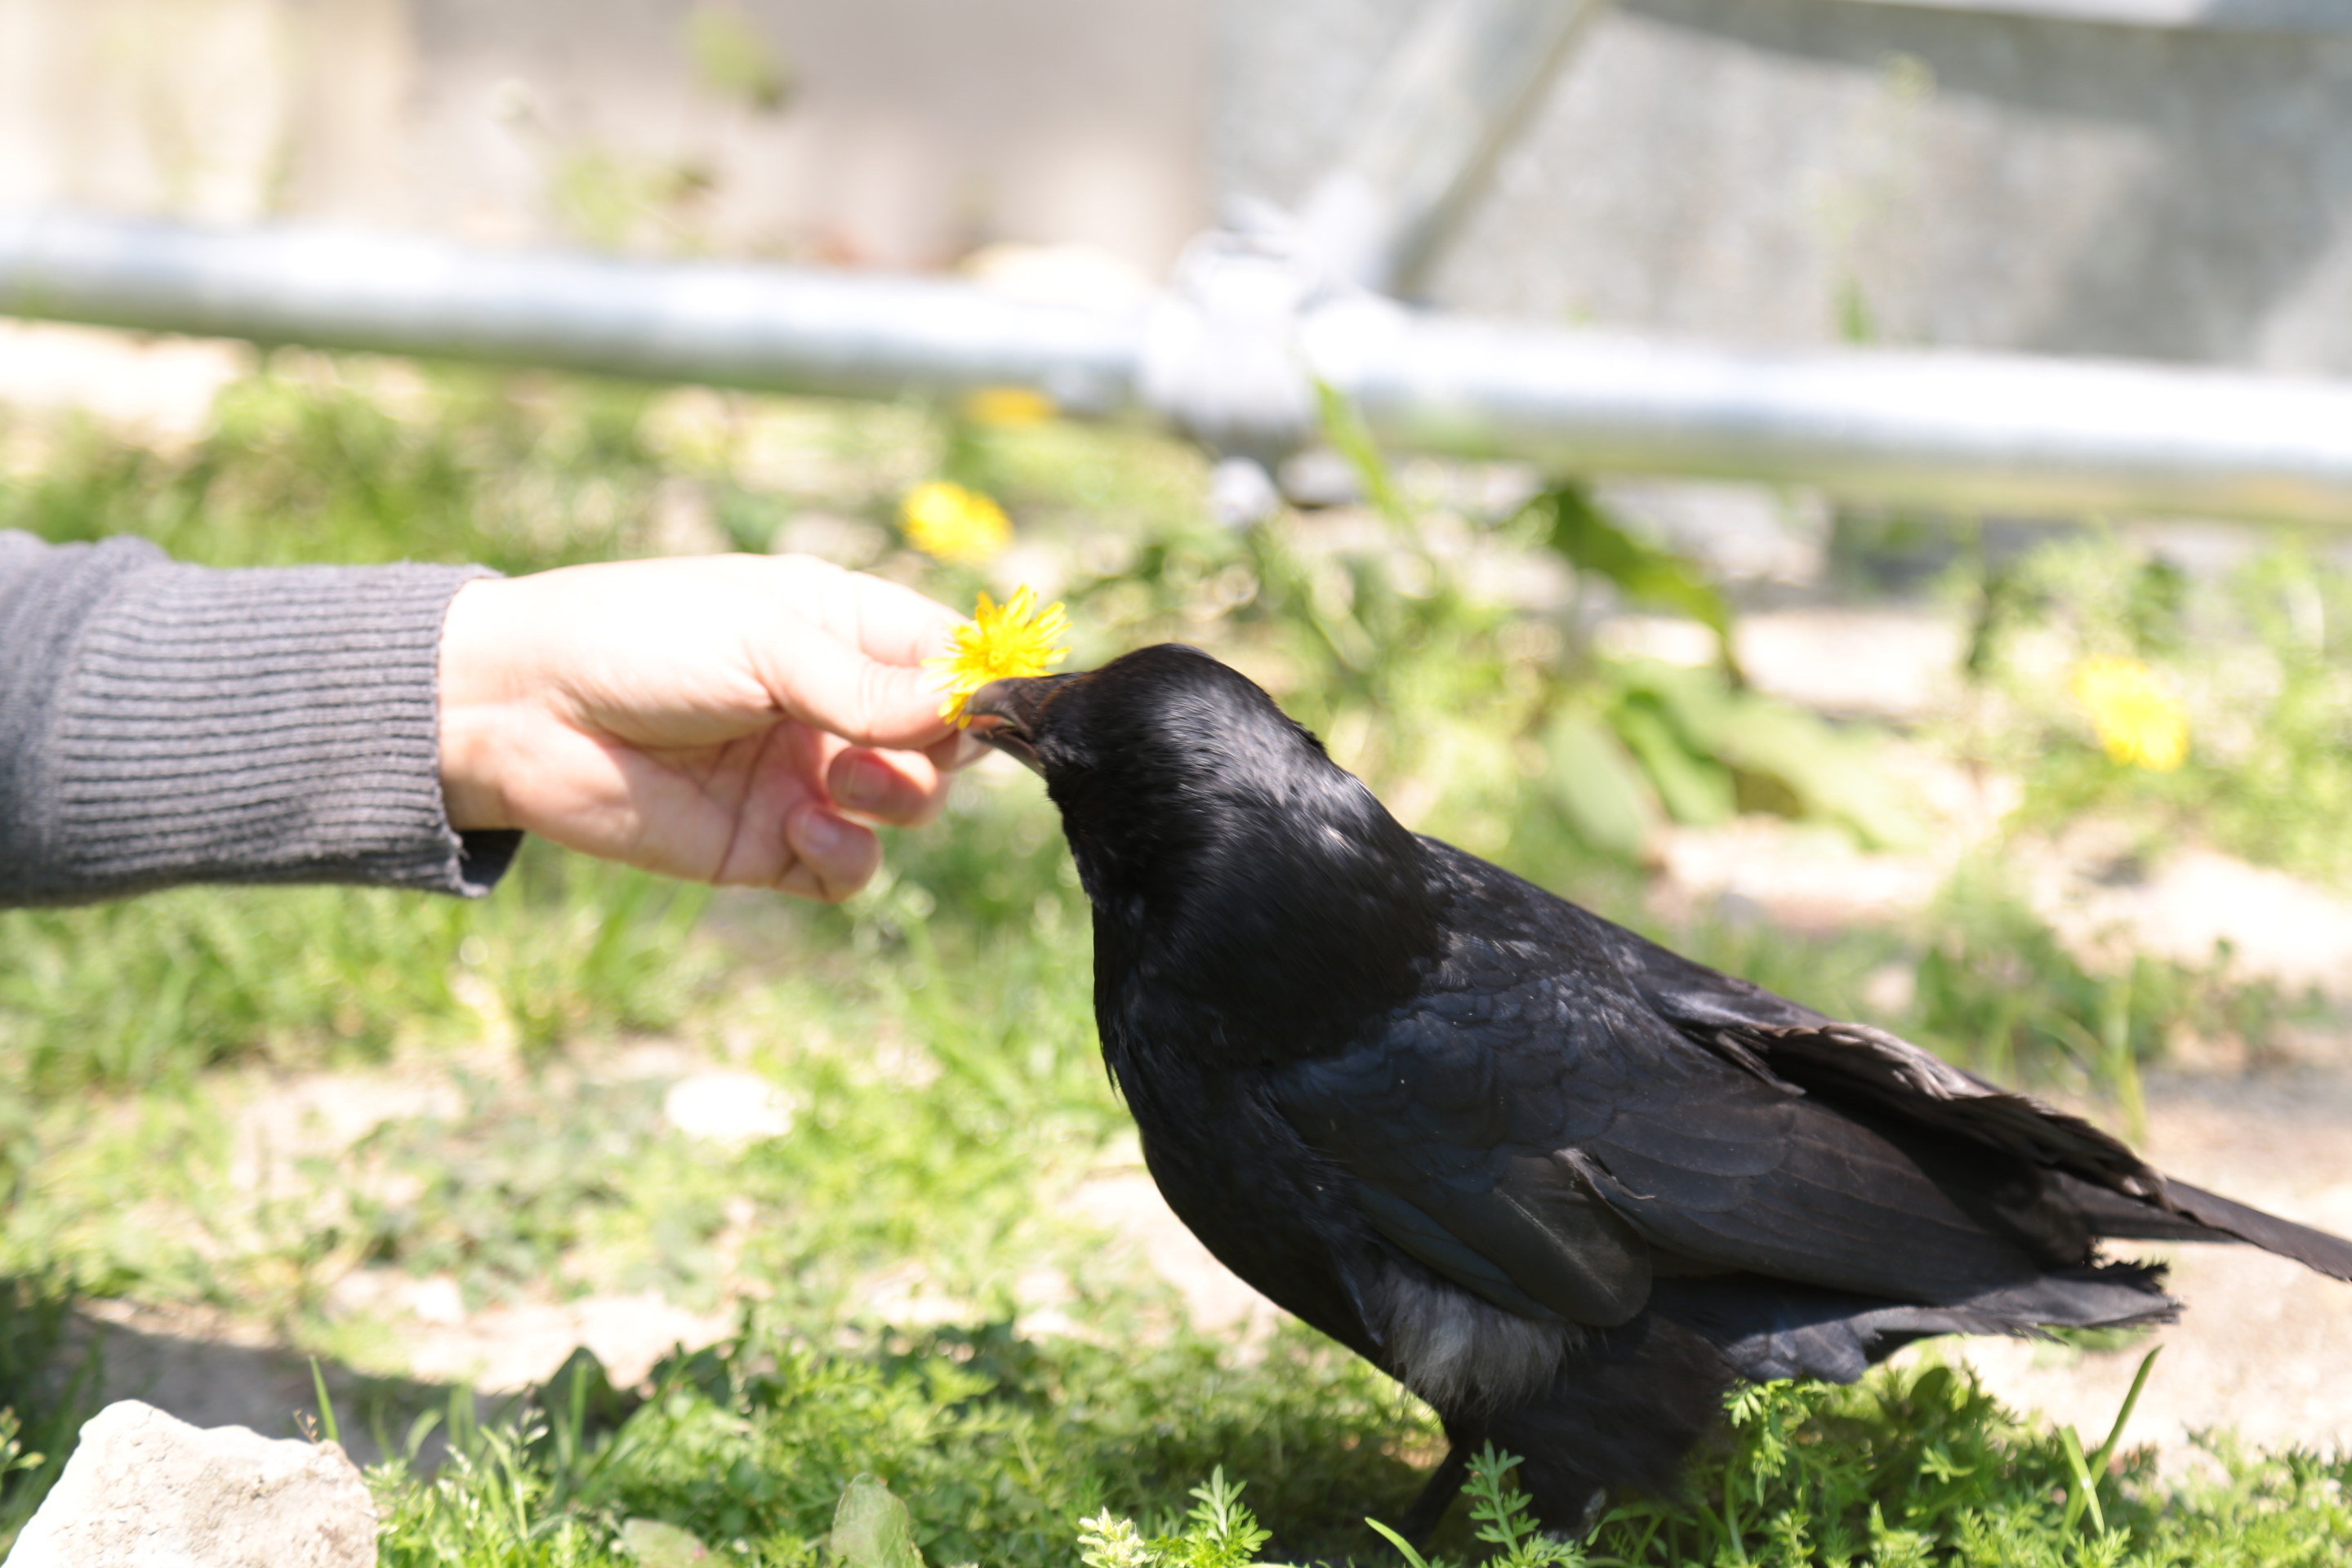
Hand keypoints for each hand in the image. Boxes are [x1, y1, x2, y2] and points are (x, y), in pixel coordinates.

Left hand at [437, 554, 972, 900]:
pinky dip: (848, 857)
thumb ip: (866, 684)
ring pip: (909, 806)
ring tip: (835, 781)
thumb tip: (968, 708)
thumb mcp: (763, 642)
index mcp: (839, 625)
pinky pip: (851, 868)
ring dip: (894, 799)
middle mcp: (833, 702)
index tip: (991, 706)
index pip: (946, 655)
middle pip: (943, 740)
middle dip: (939, 749)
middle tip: (896, 744)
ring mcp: (806, 776)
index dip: (978, 683)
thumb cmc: (635, 641)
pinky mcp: (770, 844)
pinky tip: (806, 834)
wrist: (519, 713)